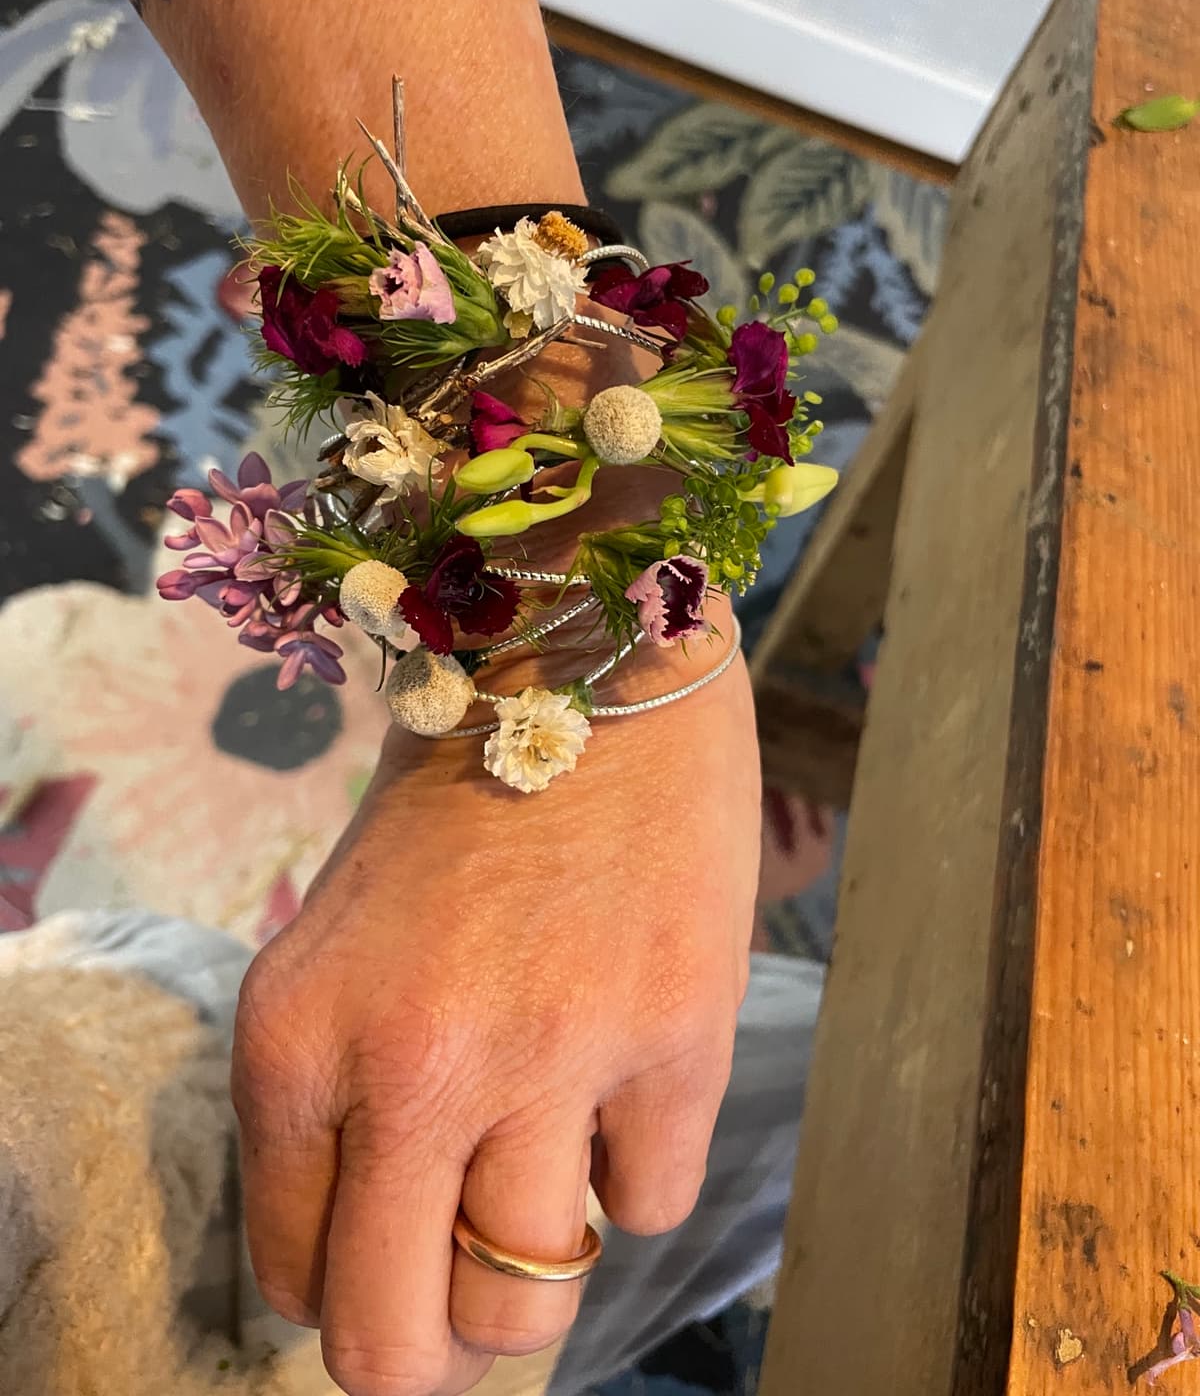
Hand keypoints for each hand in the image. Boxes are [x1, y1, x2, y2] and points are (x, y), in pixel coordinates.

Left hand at [231, 637, 758, 1395]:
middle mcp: (411, 1063)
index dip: (343, 1284)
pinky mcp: (676, 1037)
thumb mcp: (338, 939)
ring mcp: (553, 1056)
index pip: (293, 1274)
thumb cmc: (454, 798)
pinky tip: (623, 1076)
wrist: (588, 661)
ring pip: (527, 1305)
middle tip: (453, 1310)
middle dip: (422, 1352)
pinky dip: (632, 1168)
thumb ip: (333, 1091)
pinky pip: (648, 1205)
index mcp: (295, 1033)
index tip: (385, 1253)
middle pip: (394, 1344)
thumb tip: (381, 1243)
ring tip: (544, 1182)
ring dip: (532, 1274)